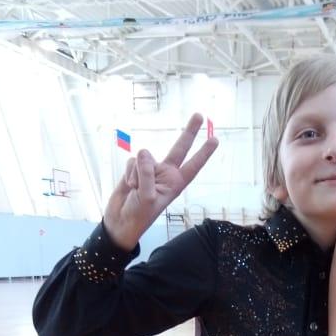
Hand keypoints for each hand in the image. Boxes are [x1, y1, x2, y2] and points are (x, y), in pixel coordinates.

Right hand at [104, 114, 218, 249]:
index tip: (215, 139)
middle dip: (189, 132)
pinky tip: (128, 186)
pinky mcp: (135, 168)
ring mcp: (151, 169)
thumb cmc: (139, 214)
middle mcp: (166, 173)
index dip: (204, 153)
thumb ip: (147, 174)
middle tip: (199, 114)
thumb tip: (143, 152)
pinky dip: (127, 173)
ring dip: (136, 173)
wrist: (120, 221)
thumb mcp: (147, 197)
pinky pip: (131, 161)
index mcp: (176, 183)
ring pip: (144, 157)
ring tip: (135, 190)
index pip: (193, 165)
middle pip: (180, 148)